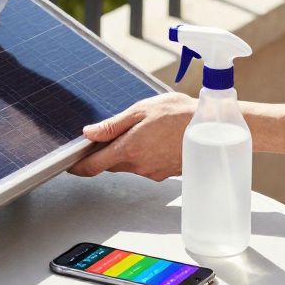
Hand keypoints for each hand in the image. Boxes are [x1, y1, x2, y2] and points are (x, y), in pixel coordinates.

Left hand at [68, 92, 195, 179]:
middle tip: (112, 132)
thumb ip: (113, 125)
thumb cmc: (180, 115)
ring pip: (129, 165)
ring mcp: (153, 172)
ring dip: (128, 151)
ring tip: (143, 129)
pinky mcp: (165, 174)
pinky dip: (144, 154)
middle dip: (106, 151)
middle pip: (110, 164)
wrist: (214, 129)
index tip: (70, 163)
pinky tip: (156, 138)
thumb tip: (89, 134)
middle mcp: (139, 166)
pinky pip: (146, 165)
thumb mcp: (141, 110)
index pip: (93, 166)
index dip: (78, 166)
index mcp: (128, 149)